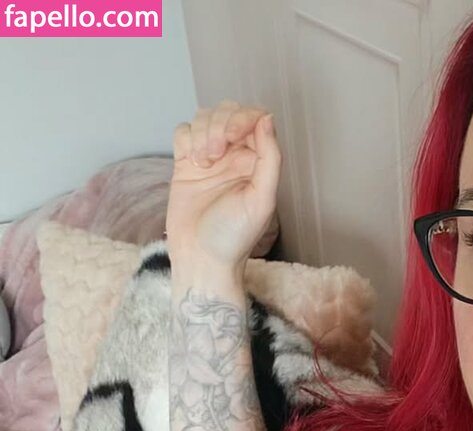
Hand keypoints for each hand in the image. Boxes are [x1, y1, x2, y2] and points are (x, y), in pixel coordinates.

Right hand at [167, 99, 281, 269]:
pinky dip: (186, 139)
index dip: (242, 118)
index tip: (231, 137)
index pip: (254, 118)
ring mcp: (210, 159)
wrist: (200, 258)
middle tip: (215, 153)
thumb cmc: (234, 237)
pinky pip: (184, 131)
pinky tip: (191, 163)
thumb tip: (267, 119)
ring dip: (202, 132)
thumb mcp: (262, 200)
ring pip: (204, 117)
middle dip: (219, 123)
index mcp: (258, 163)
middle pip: (227, 111)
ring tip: (204, 163)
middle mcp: (235, 157)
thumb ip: (270, 158)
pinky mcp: (186, 164)